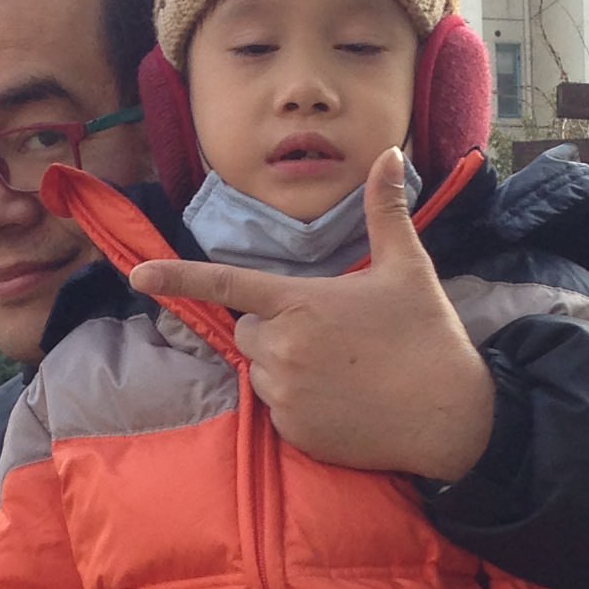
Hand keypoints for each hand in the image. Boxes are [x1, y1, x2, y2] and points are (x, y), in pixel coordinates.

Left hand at [127, 147, 496, 483]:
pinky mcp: (293, 433)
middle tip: (334, 337)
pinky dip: (300, 406)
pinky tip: (343, 403)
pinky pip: (278, 412)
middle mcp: (283, 348)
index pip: (227, 286)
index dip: (178, 278)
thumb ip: (385, 211)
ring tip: (345, 371)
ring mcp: (285, 395)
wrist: (451, 418)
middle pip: (250, 331)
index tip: (137, 276)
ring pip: (263, 372)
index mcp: (301, 302)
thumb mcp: (408, 268)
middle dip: (278, 329)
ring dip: (289, 368)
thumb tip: (390, 155)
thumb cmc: (428, 337)